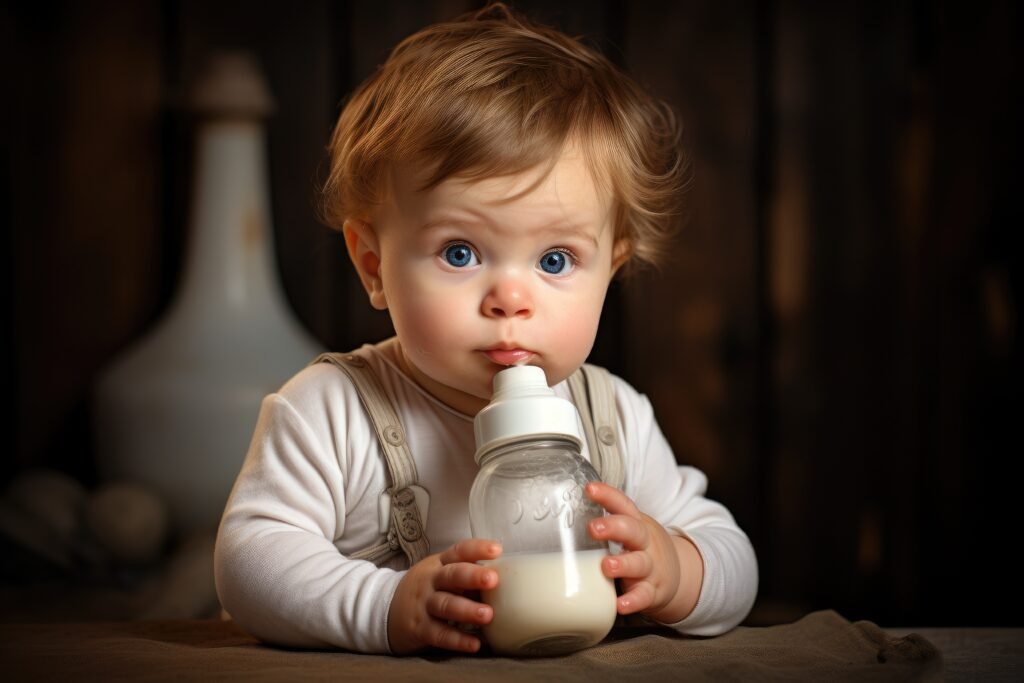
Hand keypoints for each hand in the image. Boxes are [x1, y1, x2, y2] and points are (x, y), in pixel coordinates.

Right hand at [387, 539, 501, 653]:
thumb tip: (506, 581)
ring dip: (467, 610)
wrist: (384, 610)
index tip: (496, 549)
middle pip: (451, 575)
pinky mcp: (419, 628)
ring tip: (488, 615)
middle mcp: (431, 581)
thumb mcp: (440, 575)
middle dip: (472, 576)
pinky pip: (439, 634)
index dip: (477, 549)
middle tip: (493, 580)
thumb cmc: (425, 590)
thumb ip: (467, 576)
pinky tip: (474, 643)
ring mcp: (424, 604)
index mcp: (440, 564)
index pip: (459, 551)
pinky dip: (457, 639)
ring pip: (445, 605)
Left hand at [585, 482, 701, 623]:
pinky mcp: (652, 591)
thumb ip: (603, 525)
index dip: (607, 495)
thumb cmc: (640, 548)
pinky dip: (633, 601)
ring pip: (639, 563)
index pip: (623, 504)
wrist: (678, 574)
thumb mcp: (628, 531)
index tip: (590, 489)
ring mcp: (650, 567)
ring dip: (623, 564)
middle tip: (593, 528)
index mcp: (635, 523)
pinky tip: (619, 604)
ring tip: (606, 566)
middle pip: (632, 530)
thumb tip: (555, 519)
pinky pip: (643, 596)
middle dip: (613, 527)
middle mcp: (644, 542)